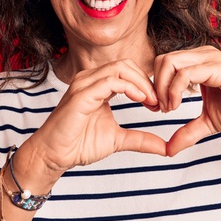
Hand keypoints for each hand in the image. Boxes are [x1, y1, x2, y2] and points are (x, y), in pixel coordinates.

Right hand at [27, 59, 166, 175]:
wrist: (54, 155)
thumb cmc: (78, 144)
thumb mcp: (118, 140)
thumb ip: (140, 139)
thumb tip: (165, 148)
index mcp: (98, 85)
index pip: (127, 70)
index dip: (146, 84)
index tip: (158, 104)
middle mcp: (90, 79)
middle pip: (126, 64)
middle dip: (146, 81)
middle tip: (158, 103)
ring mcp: (85, 84)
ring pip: (120, 67)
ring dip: (141, 83)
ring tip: (152, 102)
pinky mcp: (82, 94)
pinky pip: (111, 81)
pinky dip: (130, 88)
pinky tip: (140, 100)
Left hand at [153, 46, 220, 155]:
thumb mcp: (209, 122)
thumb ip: (188, 132)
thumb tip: (168, 150)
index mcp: (197, 62)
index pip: (163, 64)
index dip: (155, 86)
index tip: (157, 109)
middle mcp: (201, 56)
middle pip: (161, 60)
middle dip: (154, 86)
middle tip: (160, 109)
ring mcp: (209, 59)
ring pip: (169, 62)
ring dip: (162, 88)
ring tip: (169, 108)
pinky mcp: (218, 68)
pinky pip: (185, 73)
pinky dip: (174, 90)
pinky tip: (176, 106)